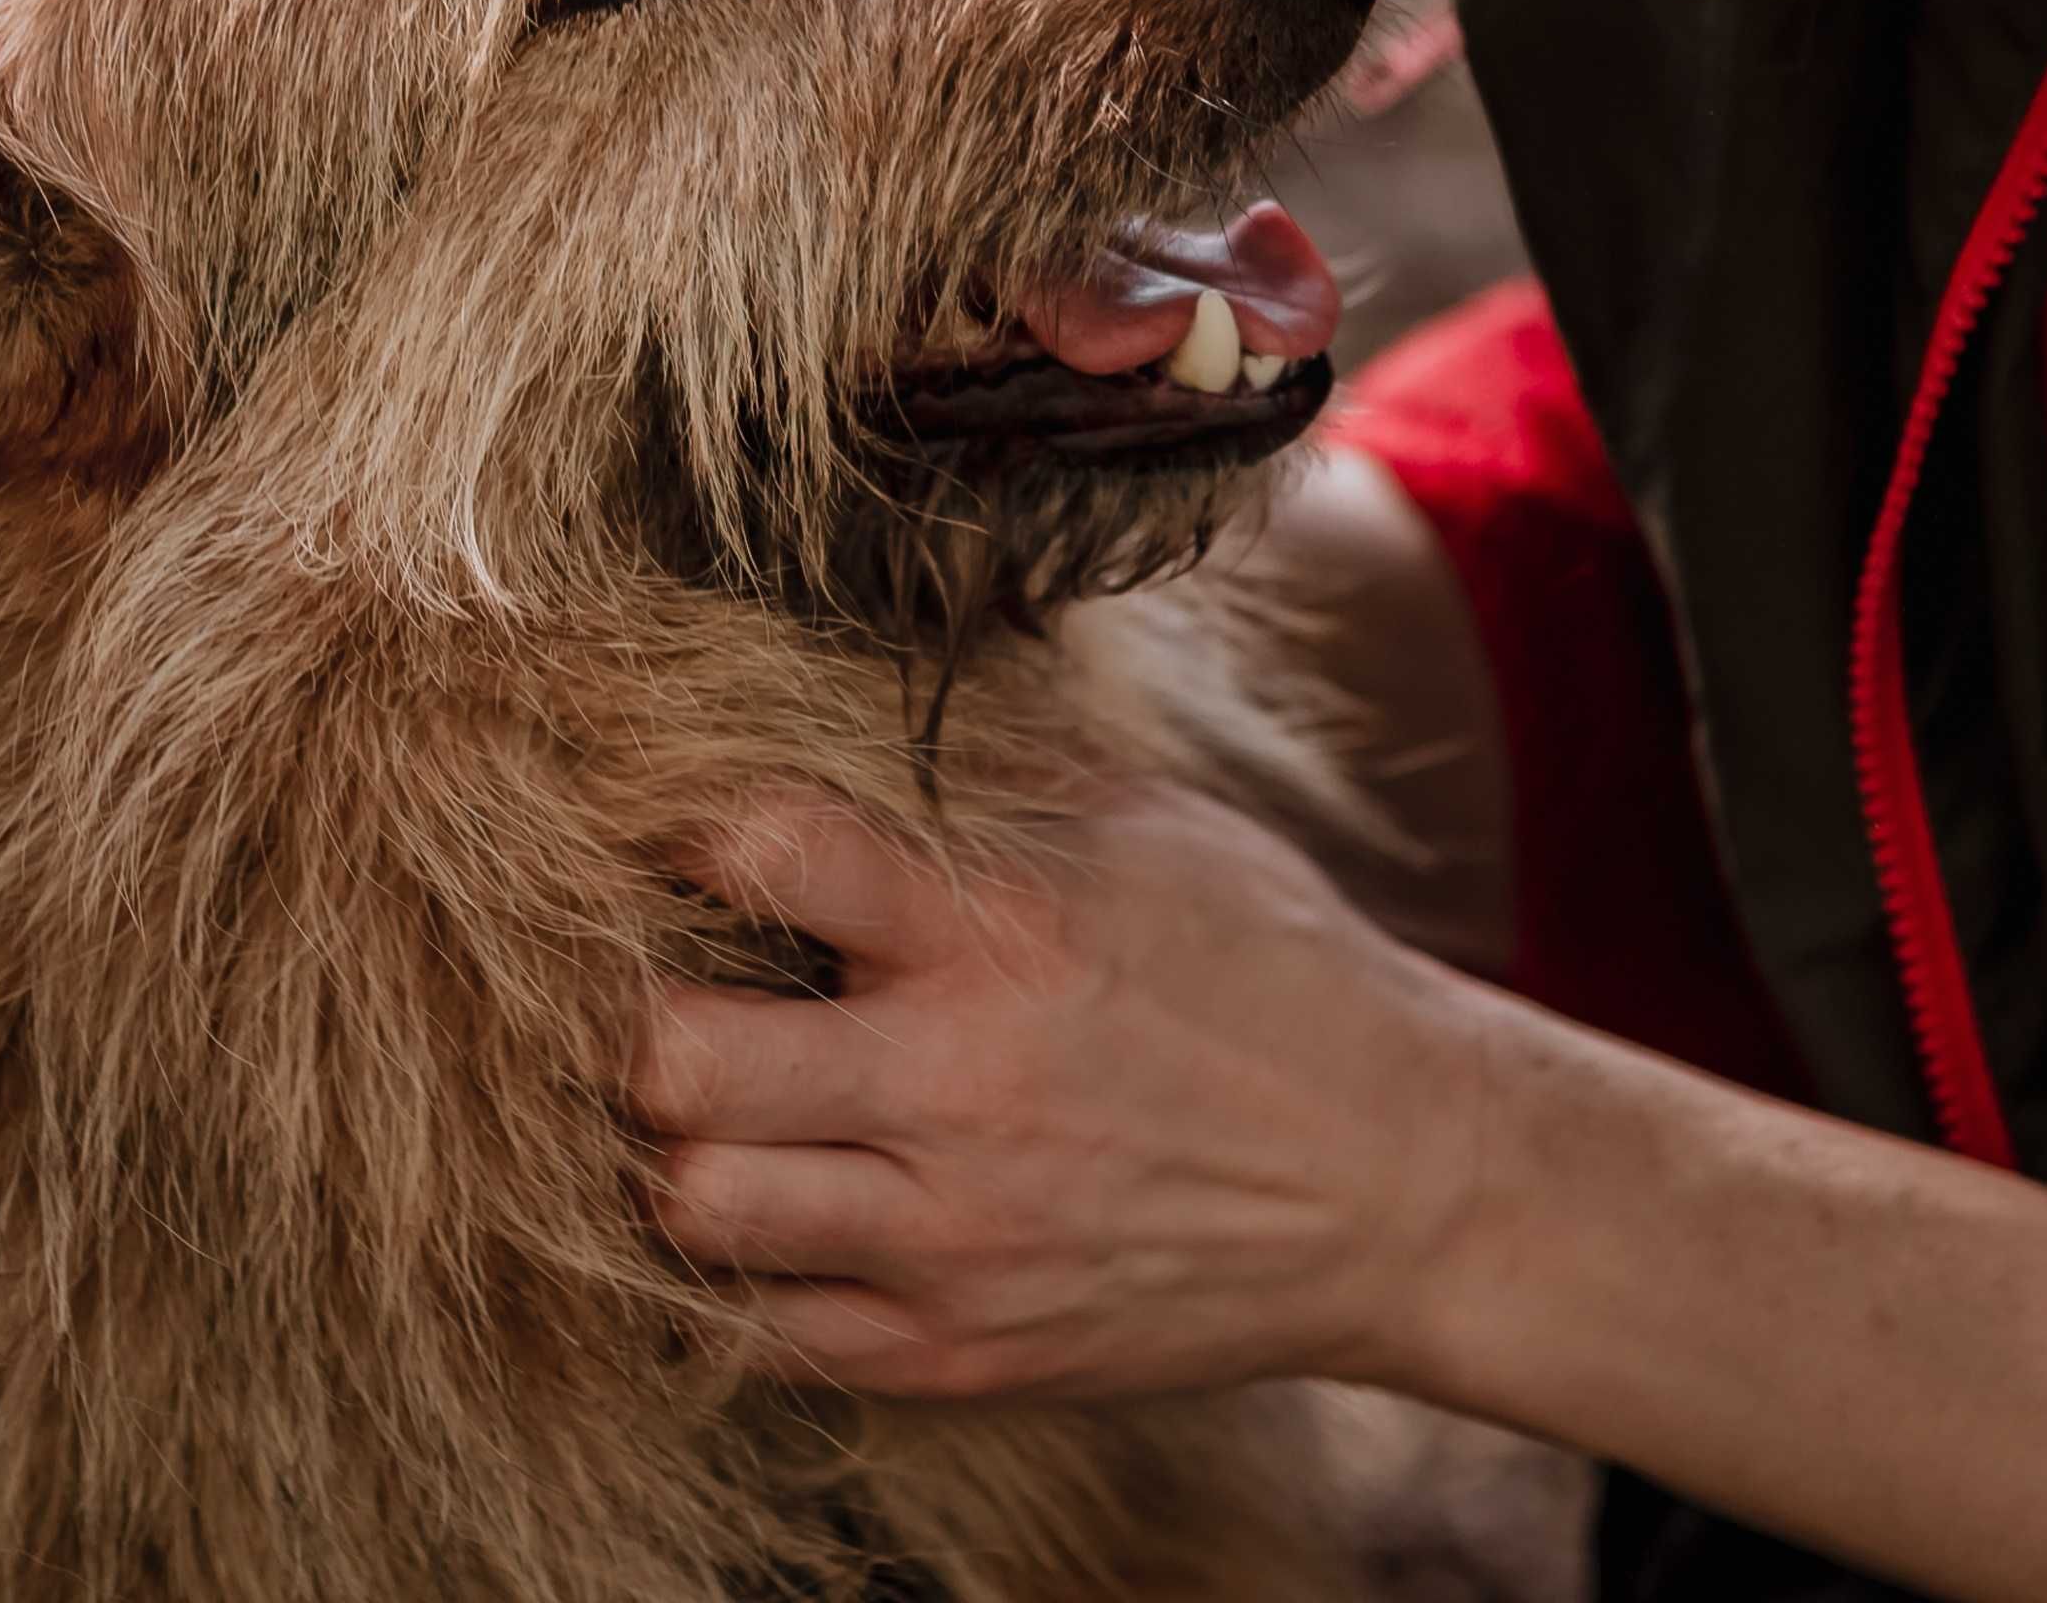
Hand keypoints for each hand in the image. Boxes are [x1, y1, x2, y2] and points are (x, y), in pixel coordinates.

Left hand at [633, 779, 1510, 1402]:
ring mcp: (955, 1239)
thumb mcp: (1151, 829)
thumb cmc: (1272, 974)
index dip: (694, 831)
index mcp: (1004, 930)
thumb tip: (834, 695)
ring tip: (725, 1115)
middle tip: (676, 998)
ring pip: (694, 1208)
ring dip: (683, 1154)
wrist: (1402, 1183)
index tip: (693, 841)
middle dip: (644, 1021)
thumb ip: (985, 779)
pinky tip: (789, 1210)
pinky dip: (751, 1271)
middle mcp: (960, 1088)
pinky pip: (766, 1333)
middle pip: (674, 1065)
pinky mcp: (963, 1352)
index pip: (768, 853)